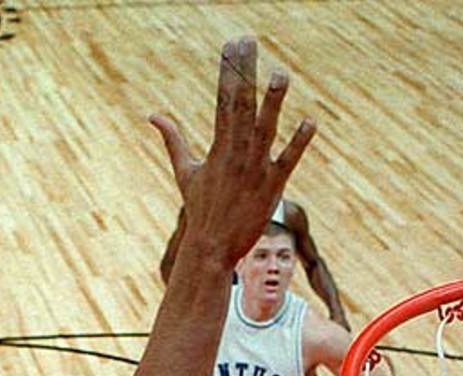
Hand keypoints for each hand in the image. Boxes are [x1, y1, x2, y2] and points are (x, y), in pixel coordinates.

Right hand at [150, 37, 314, 268]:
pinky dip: (299, 143)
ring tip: (280, 74)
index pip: (223, 99)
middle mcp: (236, 154)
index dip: (229, 70)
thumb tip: (153, 116)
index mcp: (218, 146)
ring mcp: (255, 170)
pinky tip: (309, 122)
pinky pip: (288, 161)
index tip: (233, 44)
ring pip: (265, 129)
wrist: (212, 248)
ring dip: (273, 103)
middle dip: (245, 72)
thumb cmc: (200, 209)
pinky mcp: (272, 187)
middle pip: (241, 105)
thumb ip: (172, 139)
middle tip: (249, 41)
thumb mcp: (184, 171)